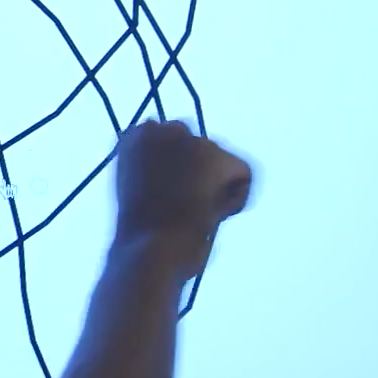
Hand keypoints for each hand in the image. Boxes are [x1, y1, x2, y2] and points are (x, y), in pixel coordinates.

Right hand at [112, 120, 253, 279]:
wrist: (152, 248)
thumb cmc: (139, 232)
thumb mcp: (135, 190)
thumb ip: (152, 171)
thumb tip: (183, 173)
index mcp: (133, 137)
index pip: (168, 142)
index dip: (174, 170)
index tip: (167, 195)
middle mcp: (161, 129)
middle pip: (198, 147)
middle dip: (199, 171)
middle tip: (186, 206)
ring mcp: (190, 140)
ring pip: (221, 161)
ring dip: (216, 184)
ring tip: (197, 215)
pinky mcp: (218, 156)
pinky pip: (244, 174)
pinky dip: (236, 199)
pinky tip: (213, 215)